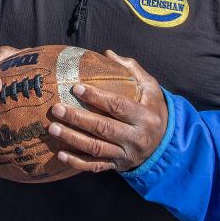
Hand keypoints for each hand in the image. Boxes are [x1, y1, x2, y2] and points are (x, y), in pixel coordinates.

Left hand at [48, 50, 167, 172]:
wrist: (166, 144)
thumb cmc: (154, 110)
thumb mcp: (151, 88)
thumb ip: (131, 70)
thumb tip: (107, 53)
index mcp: (145, 116)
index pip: (118, 106)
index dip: (97, 97)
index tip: (76, 88)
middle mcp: (136, 137)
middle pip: (103, 128)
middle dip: (78, 118)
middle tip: (57, 108)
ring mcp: (126, 154)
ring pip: (96, 148)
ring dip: (72, 139)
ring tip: (53, 129)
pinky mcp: (118, 166)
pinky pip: (95, 167)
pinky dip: (77, 162)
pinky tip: (60, 154)